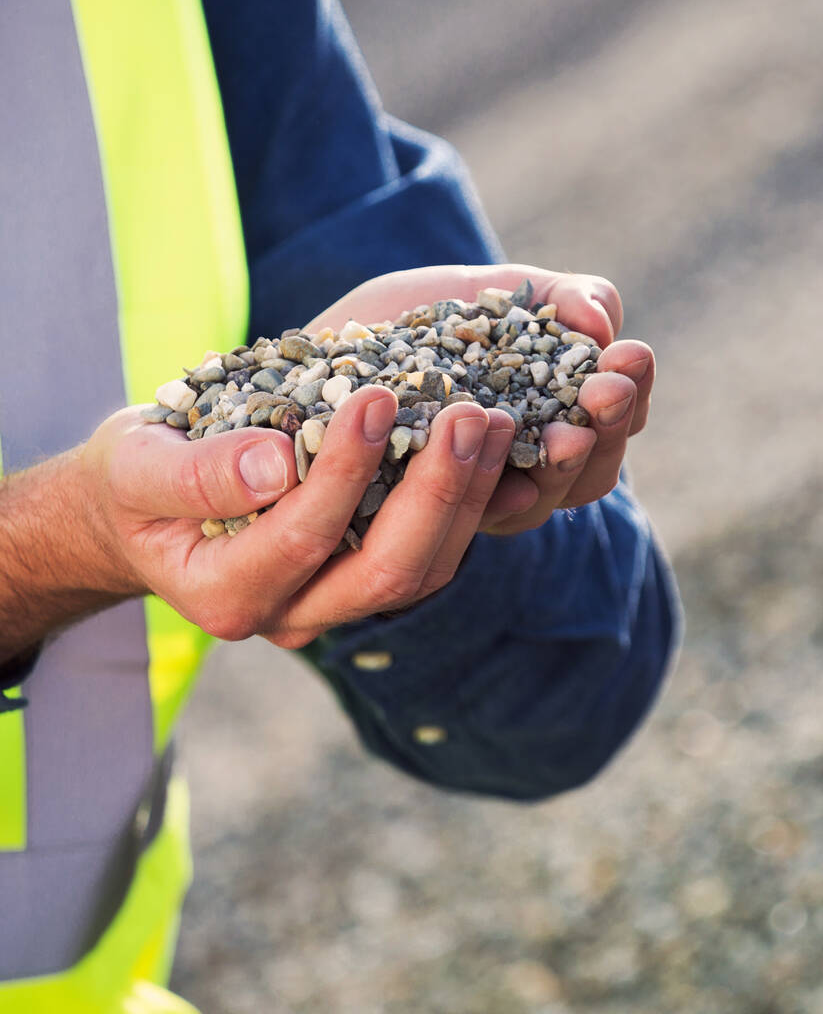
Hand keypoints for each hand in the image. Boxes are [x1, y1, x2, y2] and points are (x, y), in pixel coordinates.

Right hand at [78, 386, 514, 649]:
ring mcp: (339, 604)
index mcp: (229, 596)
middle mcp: (293, 617)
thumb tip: (275, 461)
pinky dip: (473, 503)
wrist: (146, 510)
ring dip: (469, 496)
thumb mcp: (135, 467)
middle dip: (437, 491)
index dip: (346, 470)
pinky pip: (436, 554)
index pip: (305, 538)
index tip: (378, 396)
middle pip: (387, 573)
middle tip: (469, 413)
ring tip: (495, 420)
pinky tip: (497, 445)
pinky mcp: (371, 577)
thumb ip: (195, 473)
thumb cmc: (134, 482)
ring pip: (425, 571)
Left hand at [309, 264, 653, 535]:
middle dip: (601, 432)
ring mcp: (454, 514)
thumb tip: (603, 320)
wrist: (296, 353)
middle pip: (581, 481)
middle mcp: (508, 486)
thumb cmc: (402, 324)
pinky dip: (447, 475)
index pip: (609, 433)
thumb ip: (556, 297)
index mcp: (544, 438)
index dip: (627, 401)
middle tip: (602, 391)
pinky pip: (430, 519)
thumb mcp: (484, 294)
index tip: (628, 357)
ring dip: (544, 467)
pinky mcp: (385, 525)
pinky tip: (460, 425)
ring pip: (519, 509)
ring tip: (556, 428)